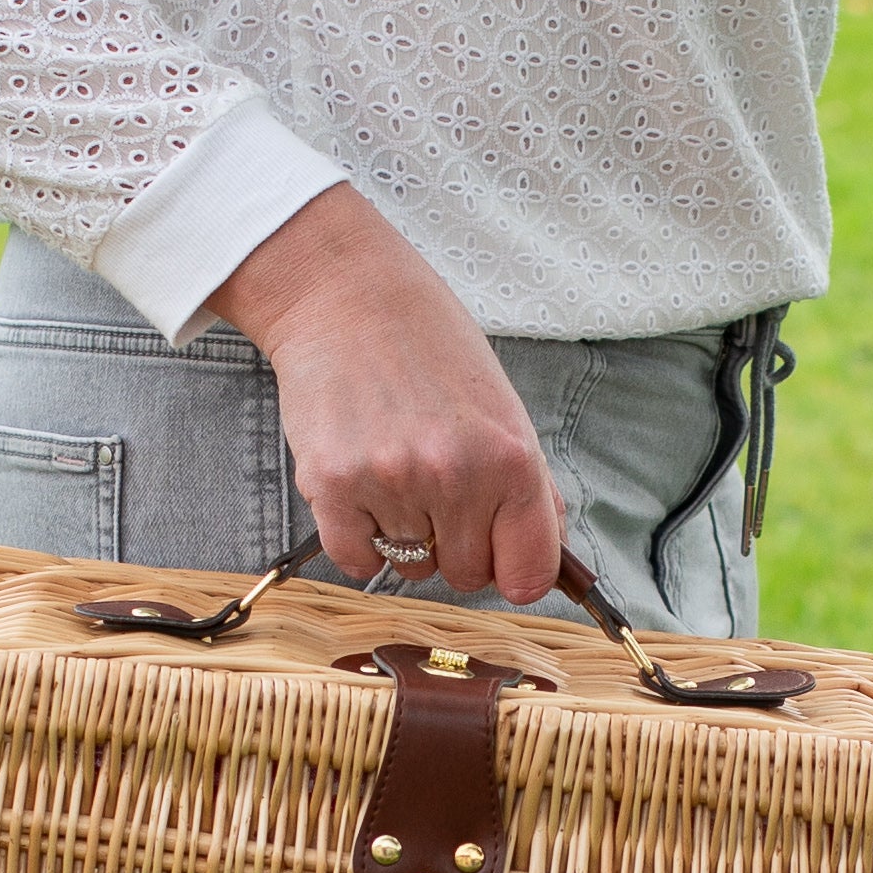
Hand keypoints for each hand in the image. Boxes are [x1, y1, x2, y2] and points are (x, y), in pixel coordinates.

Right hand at [206, 184, 563, 602]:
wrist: (345, 296)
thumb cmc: (429, 347)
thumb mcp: (502, 408)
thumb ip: (529, 489)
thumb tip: (540, 564)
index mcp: (511, 458)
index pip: (528, 573)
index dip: (514, 570)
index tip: (501, 557)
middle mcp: (455, 476)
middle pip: (466, 576)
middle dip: (455, 545)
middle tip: (435, 487)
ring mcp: (392, 483)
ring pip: (411, 567)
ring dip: (404, 534)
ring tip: (395, 468)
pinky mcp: (333, 488)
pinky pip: (357, 562)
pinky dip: (359, 540)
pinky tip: (362, 488)